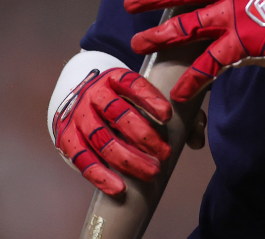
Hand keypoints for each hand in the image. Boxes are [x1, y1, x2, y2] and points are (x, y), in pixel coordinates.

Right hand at [51, 67, 172, 194]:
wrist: (79, 98)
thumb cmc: (121, 100)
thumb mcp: (143, 96)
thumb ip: (174, 112)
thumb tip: (197, 140)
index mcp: (114, 78)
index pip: (132, 83)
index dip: (150, 98)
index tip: (168, 115)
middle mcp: (94, 94)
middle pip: (117, 113)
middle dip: (143, 135)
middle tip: (164, 153)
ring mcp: (79, 116)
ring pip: (101, 139)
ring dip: (127, 159)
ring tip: (151, 172)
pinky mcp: (67, 138)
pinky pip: (82, 159)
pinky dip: (100, 175)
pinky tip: (119, 187)